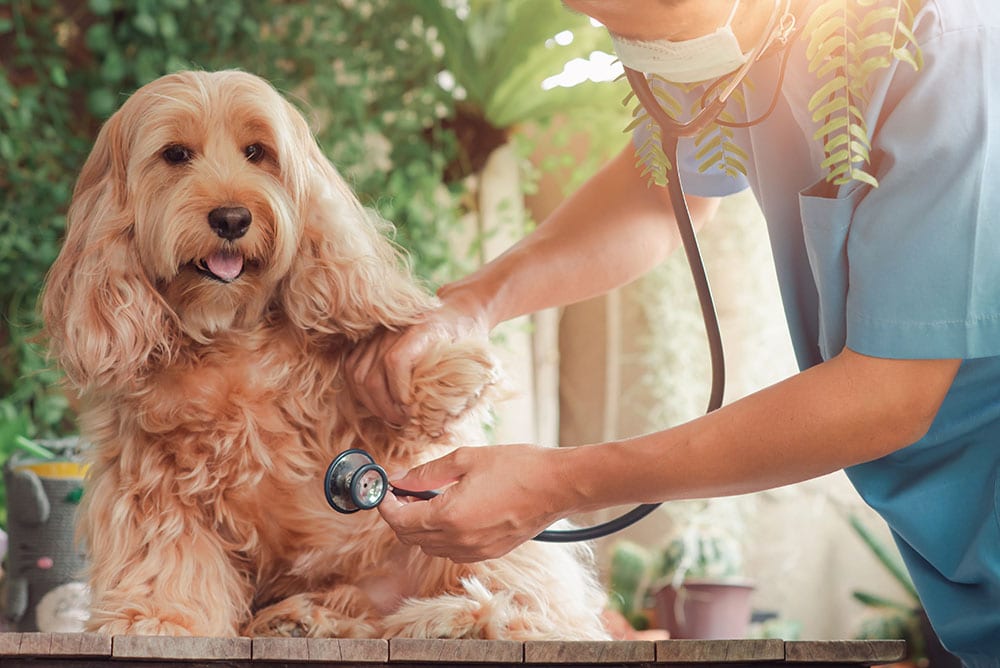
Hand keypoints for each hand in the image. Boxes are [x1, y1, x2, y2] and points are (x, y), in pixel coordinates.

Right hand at [344, 288, 489, 426]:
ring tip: (391, 416)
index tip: (410, 411)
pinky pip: (352, 367)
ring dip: (371, 402)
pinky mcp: (370, 338)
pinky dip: (361, 390)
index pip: (396, 360)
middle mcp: (395, 328)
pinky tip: (378, 403)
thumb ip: (462, 385)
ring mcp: (379, 332)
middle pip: (372, 373)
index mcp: (425, 328)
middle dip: (385, 406)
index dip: (398, 392)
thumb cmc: (469, 338)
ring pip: (357, 374)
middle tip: (402, 421)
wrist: (460, 311)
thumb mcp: (476, 358)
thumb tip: (442, 426)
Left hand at [377, 445, 576, 561]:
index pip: (400, 519)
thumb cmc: (517, 467)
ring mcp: (474, 551)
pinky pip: (451, 550)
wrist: (556, 486)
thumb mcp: (466, 460)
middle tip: (402, 491)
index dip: (386, 504)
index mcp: (449, 517)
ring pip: (429, 546)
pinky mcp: (488, 553)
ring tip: (426, 499)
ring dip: (420, 526)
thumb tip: (400, 479)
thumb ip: (427, 473)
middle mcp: (458, 541)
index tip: (383, 490)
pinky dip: (441, 534)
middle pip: (411, 537)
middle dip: (400, 515)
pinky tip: (450, 511)